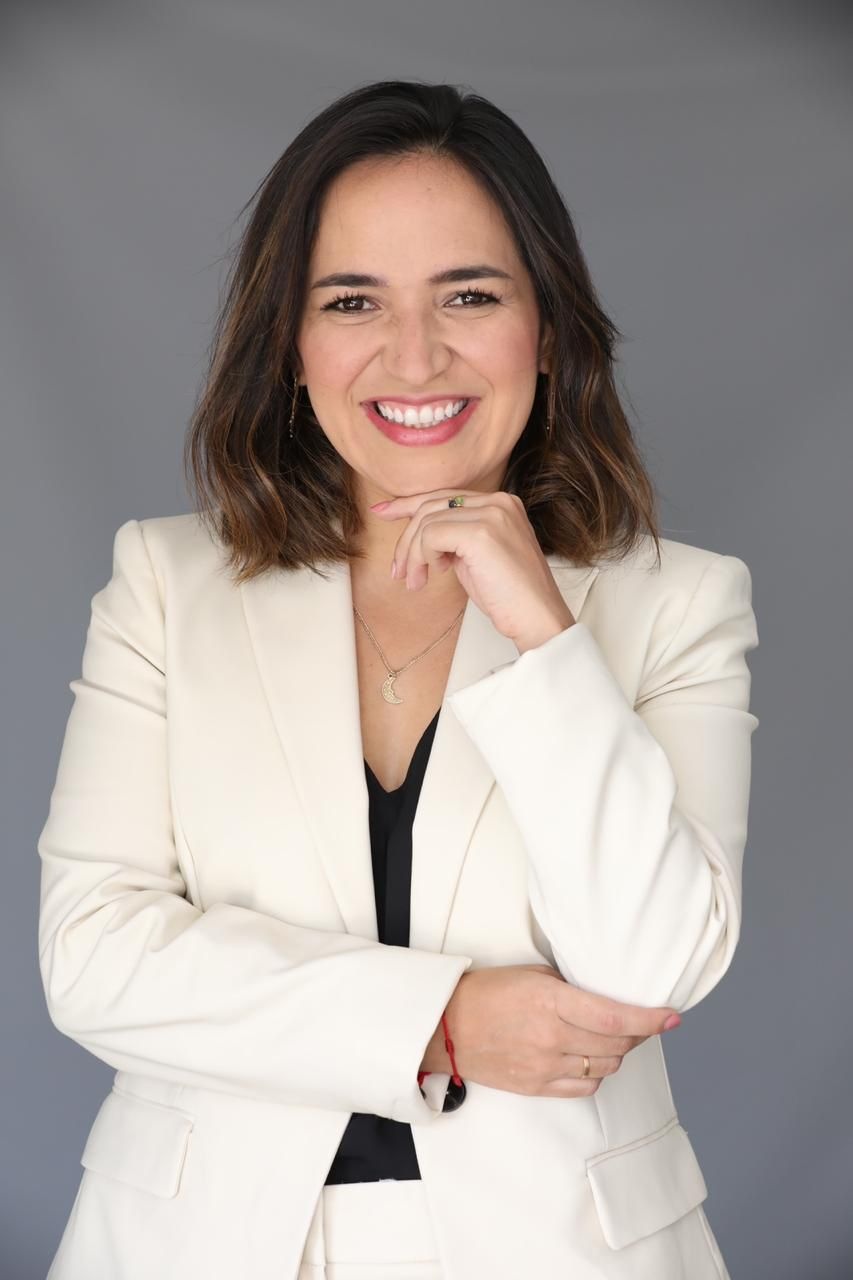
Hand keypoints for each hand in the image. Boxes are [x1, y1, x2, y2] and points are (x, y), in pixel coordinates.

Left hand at [370, 489, 574, 652]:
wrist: (537, 618)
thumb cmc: (510, 596)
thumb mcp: (478, 557)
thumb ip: (456, 539)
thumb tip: (423, 538)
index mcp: (502, 503)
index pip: (445, 496)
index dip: (409, 504)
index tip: (383, 512)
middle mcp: (498, 501)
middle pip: (432, 505)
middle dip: (406, 537)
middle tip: (398, 570)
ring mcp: (491, 514)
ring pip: (427, 521)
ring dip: (413, 555)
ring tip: (415, 581)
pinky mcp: (481, 532)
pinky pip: (431, 535)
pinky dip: (423, 557)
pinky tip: (434, 575)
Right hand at [431, 964, 679, 1098]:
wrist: (446, 1026)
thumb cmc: (487, 992)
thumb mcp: (533, 975)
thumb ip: (572, 988)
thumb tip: (608, 996)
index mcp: (552, 1003)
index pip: (615, 1019)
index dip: (650, 1020)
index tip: (672, 1017)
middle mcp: (552, 1038)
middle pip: (617, 1046)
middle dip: (638, 1034)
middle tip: (642, 1022)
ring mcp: (545, 1067)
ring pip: (605, 1068)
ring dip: (617, 1053)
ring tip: (612, 1038)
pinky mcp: (537, 1087)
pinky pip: (584, 1087)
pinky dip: (596, 1073)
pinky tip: (590, 1058)